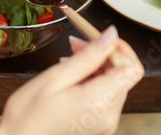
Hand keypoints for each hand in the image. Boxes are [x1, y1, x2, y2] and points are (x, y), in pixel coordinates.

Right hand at [0, 25, 143, 134]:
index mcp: (100, 102)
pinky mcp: (99, 123)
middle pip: (122, 74)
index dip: (121, 48)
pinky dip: (92, 80)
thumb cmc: (28, 115)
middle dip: (103, 54)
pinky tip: (72, 75)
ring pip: (113, 82)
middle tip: (76, 45)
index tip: (101, 38)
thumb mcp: (55, 77)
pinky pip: (105, 94)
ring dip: (96, 65)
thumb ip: (88, 56)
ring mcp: (105, 122)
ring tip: (70, 59)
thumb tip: (111, 35)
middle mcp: (109, 115)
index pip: (131, 68)